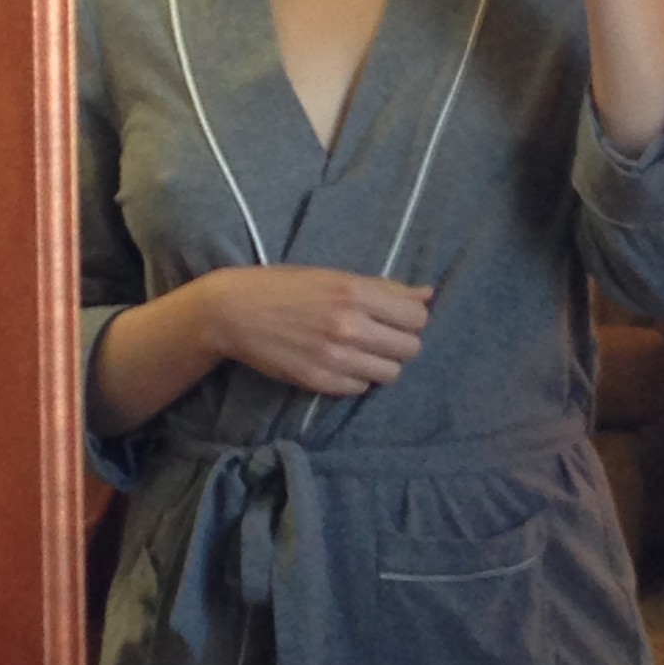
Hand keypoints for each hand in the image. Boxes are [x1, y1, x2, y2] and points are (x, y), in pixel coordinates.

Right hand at [206, 265, 432, 397]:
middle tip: (380, 336)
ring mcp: (334, 357)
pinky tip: (340, 363)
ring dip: (380, 363)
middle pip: (410, 348)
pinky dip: (356, 377)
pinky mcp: (319, 381)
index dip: (411, 319)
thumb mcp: (336, 277)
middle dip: (400, 343)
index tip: (396, 318)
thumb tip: (428, 295)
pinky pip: (360, 387)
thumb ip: (385, 289)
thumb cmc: (288, 288)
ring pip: (390, 373)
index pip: (417, 317)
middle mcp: (349, 326)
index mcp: (356, 293)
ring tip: (360, 351)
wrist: (236, 311)